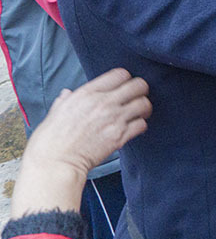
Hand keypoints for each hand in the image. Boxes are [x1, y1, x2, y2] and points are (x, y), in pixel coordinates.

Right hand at [13, 69, 149, 216]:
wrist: (54, 164)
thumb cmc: (50, 141)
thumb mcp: (54, 113)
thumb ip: (65, 101)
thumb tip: (67, 93)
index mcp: (87, 94)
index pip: (120, 74)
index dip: (125, 79)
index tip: (124, 86)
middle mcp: (103, 103)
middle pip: (138, 85)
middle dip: (141, 90)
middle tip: (137, 97)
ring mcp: (113, 119)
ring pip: (144, 104)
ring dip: (144, 108)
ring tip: (139, 113)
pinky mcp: (120, 137)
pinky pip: (142, 125)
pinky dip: (140, 126)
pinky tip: (133, 128)